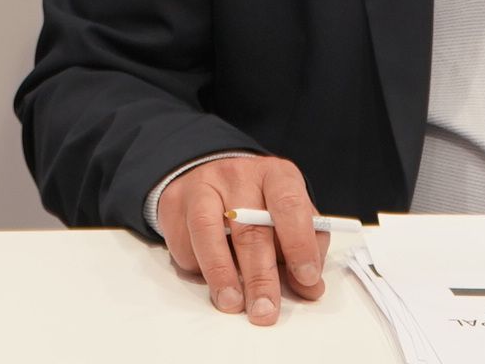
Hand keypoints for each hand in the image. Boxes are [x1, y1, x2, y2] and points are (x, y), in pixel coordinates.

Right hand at [162, 156, 329, 324]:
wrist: (213, 181)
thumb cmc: (260, 207)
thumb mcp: (290, 220)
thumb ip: (306, 251)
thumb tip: (310, 287)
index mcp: (276, 175)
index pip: (289, 204)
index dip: (299, 243)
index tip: (305, 277)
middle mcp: (239, 174)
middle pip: (249, 226)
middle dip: (259, 276)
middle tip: (265, 310)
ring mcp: (202, 184)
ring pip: (207, 229)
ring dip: (221, 273)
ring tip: (232, 304)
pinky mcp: (174, 202)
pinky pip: (183, 240)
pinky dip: (196, 267)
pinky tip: (210, 280)